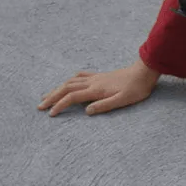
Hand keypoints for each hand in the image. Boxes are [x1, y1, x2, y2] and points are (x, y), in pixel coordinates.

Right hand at [38, 59, 159, 116]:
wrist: (145, 71)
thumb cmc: (137, 88)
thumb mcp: (123, 100)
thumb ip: (105, 105)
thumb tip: (86, 112)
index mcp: (96, 89)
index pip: (72, 97)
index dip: (60, 105)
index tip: (51, 114)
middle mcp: (93, 82)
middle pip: (66, 88)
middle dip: (52, 97)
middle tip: (40, 106)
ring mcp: (96, 77)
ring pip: (71, 81)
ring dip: (57, 88)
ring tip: (47, 96)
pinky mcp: (101, 76)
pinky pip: (81, 76)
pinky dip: (70, 80)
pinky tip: (68, 82)